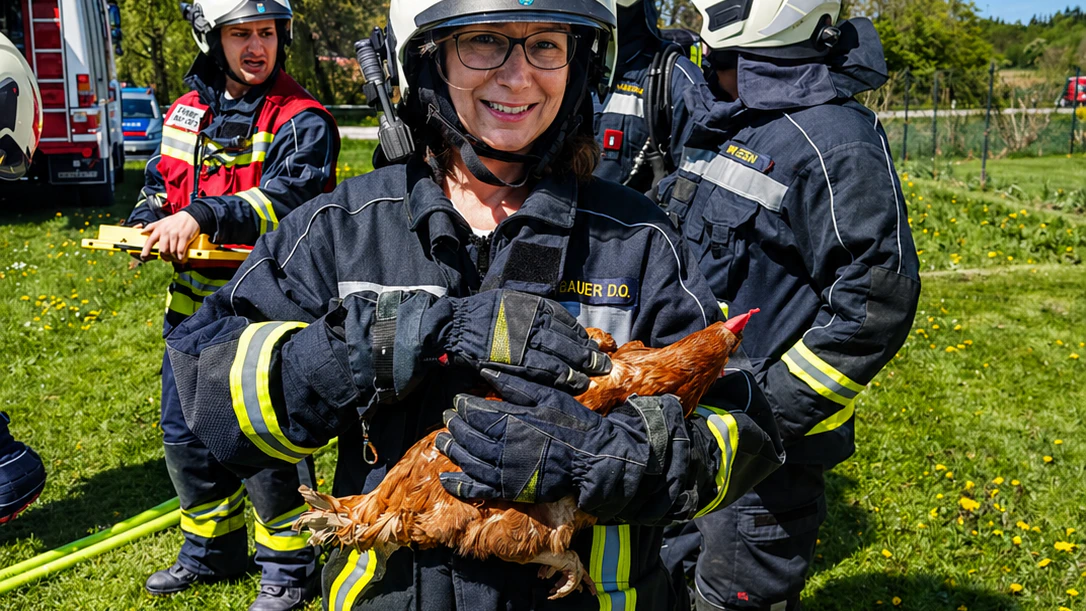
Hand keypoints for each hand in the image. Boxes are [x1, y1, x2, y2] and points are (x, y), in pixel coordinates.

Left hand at [140, 212, 199, 262]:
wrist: (190, 216)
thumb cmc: (175, 220)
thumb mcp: (162, 221)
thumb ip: (151, 227)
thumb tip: (142, 232)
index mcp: (159, 229)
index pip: (149, 241)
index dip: (145, 250)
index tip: (143, 257)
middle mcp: (165, 232)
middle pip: (162, 250)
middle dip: (165, 256)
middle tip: (167, 258)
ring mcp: (175, 235)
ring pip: (172, 251)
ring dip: (173, 257)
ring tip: (175, 257)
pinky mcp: (184, 237)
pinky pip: (180, 250)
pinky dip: (180, 256)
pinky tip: (180, 257)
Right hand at [427, 290, 610, 393]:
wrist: (454, 325)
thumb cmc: (479, 314)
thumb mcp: (509, 301)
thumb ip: (531, 311)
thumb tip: (554, 324)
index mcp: (532, 305)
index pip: (566, 321)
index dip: (580, 335)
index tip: (590, 344)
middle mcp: (533, 321)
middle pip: (569, 339)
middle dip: (588, 353)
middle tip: (603, 363)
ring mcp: (525, 341)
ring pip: (561, 355)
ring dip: (580, 367)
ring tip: (592, 376)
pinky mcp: (516, 360)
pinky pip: (545, 369)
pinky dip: (562, 377)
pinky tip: (573, 383)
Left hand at [436, 369, 679, 514]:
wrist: (593, 458)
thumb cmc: (572, 423)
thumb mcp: (547, 396)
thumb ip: (516, 385)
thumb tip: (486, 371)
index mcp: (512, 421)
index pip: (477, 412)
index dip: (464, 406)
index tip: (457, 401)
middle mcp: (504, 446)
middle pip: (469, 436)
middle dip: (454, 426)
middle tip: (446, 418)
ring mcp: (506, 470)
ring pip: (469, 460)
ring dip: (452, 450)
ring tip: (441, 441)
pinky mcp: (511, 489)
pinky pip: (479, 489)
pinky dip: (460, 485)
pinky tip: (446, 479)